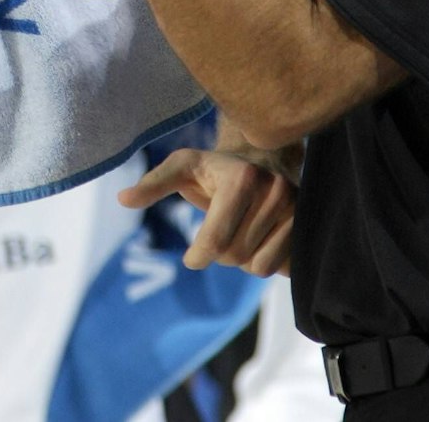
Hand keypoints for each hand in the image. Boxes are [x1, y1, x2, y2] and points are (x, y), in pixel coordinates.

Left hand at [120, 147, 294, 274]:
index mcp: (242, 179)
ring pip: (258, 266)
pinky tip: (260, 238)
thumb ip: (153, 184)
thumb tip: (122, 199)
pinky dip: (263, 261)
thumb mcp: (182, 167)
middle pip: (234, 256)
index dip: (198, 256)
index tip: (191, 257)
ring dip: (241, 259)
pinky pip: (279, 268)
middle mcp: (274, 192)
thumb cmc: (214, 168)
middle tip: (218, 233)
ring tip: (239, 232)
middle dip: (219, 254)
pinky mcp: (307, 227)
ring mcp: (296, 210)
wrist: (265, 160)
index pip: (216, 241)